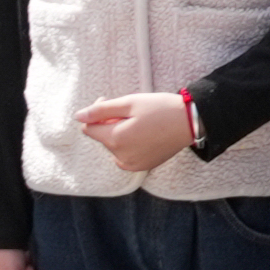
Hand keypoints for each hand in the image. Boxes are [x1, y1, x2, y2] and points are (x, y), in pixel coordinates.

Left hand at [82, 87, 197, 176]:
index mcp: (115, 139)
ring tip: (138, 122)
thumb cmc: (160, 108)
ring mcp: (132, 164)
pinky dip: (128, 145)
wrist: (190, 122)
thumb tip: (78, 116)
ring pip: (113, 147)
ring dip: (119, 134)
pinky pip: (124, 156)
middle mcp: (121, 157)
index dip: (96, 113)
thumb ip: (101, 110)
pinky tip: (143, 134)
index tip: (109, 102)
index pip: (89, 128)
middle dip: (109, 123)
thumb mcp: (130, 103)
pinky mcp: (142, 167)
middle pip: (102, 137)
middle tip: (128, 110)